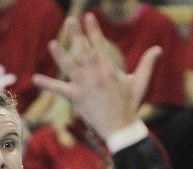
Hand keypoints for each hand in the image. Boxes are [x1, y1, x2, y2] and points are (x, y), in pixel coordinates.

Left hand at [33, 14, 160, 140]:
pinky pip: (60, 90)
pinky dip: (47, 84)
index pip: (100, 45)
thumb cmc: (130, 105)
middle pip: (84, 51)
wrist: (120, 128)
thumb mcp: (140, 83)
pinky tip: (35, 79)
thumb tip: (157, 49)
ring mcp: (85, 87)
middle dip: (76, 35)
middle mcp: (96, 76)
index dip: (94, 30)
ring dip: (60, 55)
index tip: (88, 16)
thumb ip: (147, 64)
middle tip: (69, 21)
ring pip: (70, 67)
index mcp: (109, 70)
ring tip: (52, 43)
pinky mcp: (77, 98)